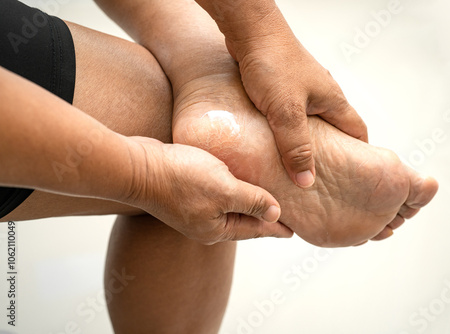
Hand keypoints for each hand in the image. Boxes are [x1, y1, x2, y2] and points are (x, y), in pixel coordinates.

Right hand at [124, 137, 292, 243]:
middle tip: (282, 214)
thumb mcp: (224, 190)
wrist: (136, 166)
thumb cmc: (180, 179)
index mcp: (216, 229)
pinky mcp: (185, 192)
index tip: (293, 232)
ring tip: (263, 196)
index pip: (255, 230)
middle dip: (262, 217)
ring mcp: (193, 208)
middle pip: (242, 220)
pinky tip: (235, 178)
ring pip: (228, 206)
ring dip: (246, 201)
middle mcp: (204, 223)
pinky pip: (215, 193)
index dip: (275, 228)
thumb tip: (276, 214)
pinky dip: (229, 188)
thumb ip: (252, 201)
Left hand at [225, 16, 367, 188]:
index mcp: (333, 100)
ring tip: (296, 165)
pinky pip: (291, 114)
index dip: (360, 155)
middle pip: (334, 129)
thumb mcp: (286, 112)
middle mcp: (321, 94)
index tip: (356, 176)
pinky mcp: (283, 86)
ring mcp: (302, 89)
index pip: (358, 132)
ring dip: (305, 142)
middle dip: (330, 153)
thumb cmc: (273, 64)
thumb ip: (296, 147)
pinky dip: (288, 130)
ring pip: (310, 122)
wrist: (249, 31)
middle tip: (323, 177)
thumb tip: (307, 180)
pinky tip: (274, 142)